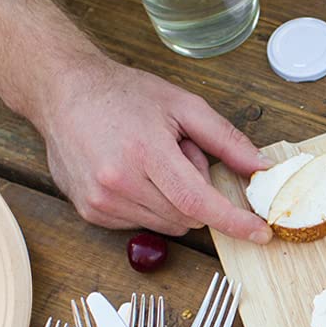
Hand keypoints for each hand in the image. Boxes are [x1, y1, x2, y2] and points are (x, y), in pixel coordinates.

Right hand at [35, 55, 270, 241]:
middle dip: (197, 192)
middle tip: (178, 154)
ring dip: (174, 201)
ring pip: (168, 225)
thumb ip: (226, 140)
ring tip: (152, 161)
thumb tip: (261, 169)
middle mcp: (119, 182)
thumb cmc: (123, 94)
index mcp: (145, 152)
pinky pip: (142, 224)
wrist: (63, 92)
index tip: (262, 234)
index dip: (234, 221)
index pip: (199, 201)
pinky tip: (133, 174)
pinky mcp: (91, 212)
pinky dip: (151, 205)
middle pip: (188, 216)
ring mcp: (101, 201)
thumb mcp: (183, 105)